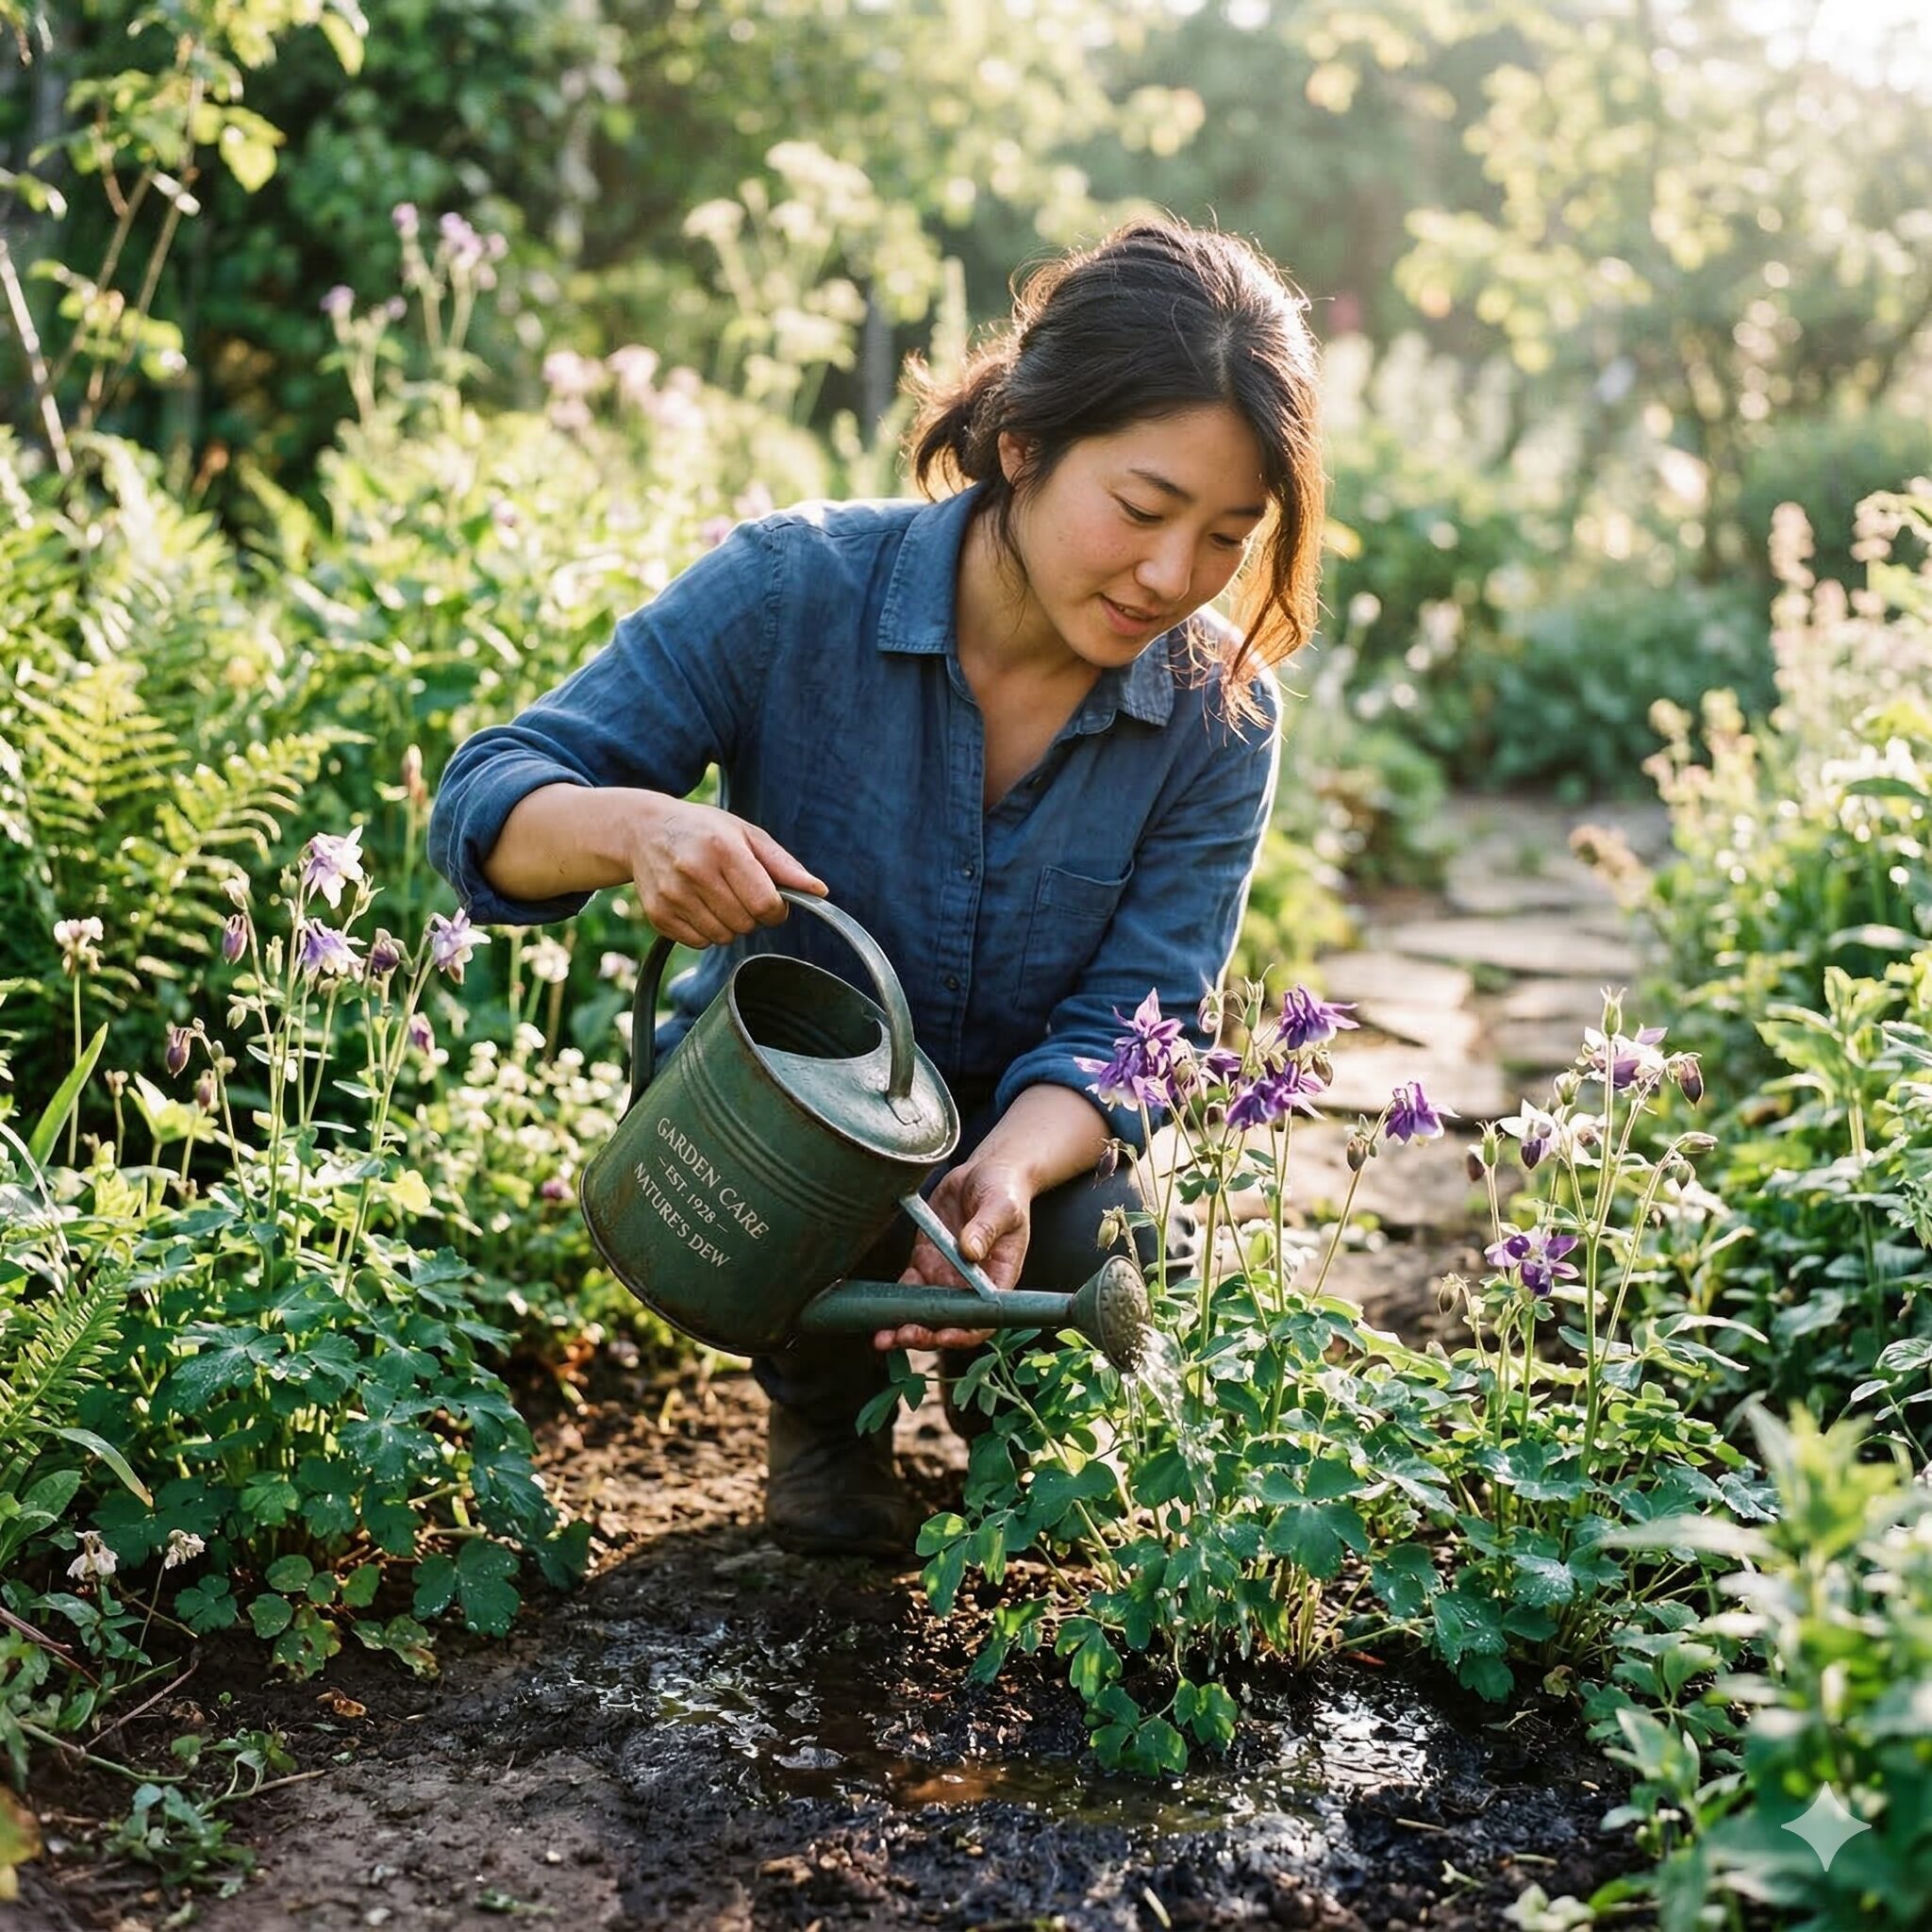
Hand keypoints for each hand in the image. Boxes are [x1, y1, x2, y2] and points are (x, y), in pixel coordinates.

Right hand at [624, 795, 824, 947]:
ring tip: (717, 896)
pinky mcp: (658, 915)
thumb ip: (784, 866)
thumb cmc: (704, 831)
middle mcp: (695, 872)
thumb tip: (819, 891)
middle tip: (740, 893)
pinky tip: (698, 905)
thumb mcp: (746, 834)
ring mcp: (673, 895)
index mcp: (723, 849)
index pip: (765, 904)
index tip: (771, 900)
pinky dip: (706, 931)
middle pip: (746, 924)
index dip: (776, 909)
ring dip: (729, 924)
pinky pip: (699, 943)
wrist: (643, 830)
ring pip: (723, 937)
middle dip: (752, 915)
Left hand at [873, 1158, 1032, 1351]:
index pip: (984, 1317)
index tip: (944, 1335)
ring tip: (884, 1338)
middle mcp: (971, 1284)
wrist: (985, 1172)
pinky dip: (894, 1303)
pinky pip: (909, 1288)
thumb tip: (970, 1251)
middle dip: (927, 1335)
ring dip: (905, 1327)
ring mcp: (947, 1275)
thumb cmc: (1005, 1190)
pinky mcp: (926, 1261)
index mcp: (998, 1277)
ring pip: (926, 1312)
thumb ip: (987, 1228)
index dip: (965, 1332)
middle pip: (950, 1321)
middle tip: (905, 1336)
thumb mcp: (1002, 1206)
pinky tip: (877, 1311)